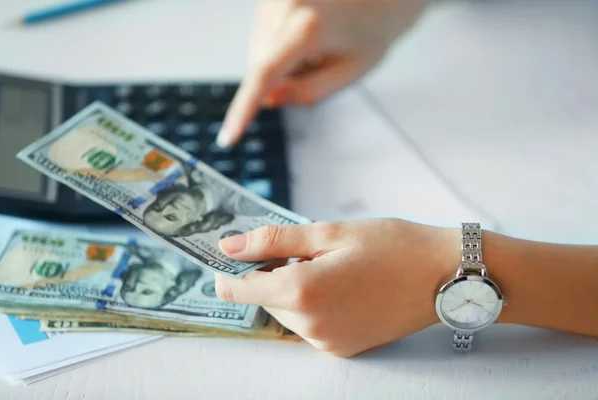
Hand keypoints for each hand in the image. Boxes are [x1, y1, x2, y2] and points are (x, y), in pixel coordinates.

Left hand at [215, 219, 460, 357]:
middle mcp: (310, 325)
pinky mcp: (343, 349)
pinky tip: (344, 287)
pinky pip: (310, 326)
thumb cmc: (392, 245)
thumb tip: (229, 246)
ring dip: (295, 289)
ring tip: (333, 267)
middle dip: (273, 273)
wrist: (445, 276)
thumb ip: (273, 240)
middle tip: (308, 250)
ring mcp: (327, 342)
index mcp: (302, 291)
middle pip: (264, 298)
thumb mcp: (329, 232)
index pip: (236, 289)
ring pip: (287, 312)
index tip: (236, 252)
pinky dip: (314, 305)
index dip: (229, 269)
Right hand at [216, 0, 424, 146]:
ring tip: (319, 41)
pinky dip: (281, 41)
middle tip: (319, 63)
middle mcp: (284, 6)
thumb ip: (309, 92)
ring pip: (259, 49)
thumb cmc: (376, 27)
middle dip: (281, 76)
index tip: (229, 138)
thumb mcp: (352, 70)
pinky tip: (309, 30)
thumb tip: (269, 99)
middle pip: (260, 64)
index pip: (264, 76)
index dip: (243, 110)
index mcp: (308, 28)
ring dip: (281, 58)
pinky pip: (263, 32)